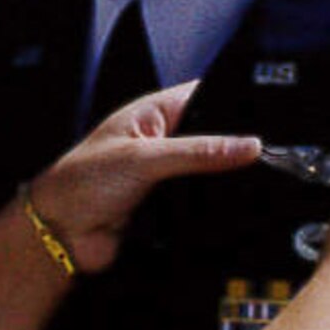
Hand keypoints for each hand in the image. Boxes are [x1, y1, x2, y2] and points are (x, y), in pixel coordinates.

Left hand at [26, 82, 260, 273]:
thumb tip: (248, 145)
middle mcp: (164, 140)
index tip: (268, 113)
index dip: (236, 99)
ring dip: (225, 179)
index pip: (206, 94)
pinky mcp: (171, 205)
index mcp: (155, 113)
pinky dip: (214, 205)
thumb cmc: (81, 182)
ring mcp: (168, 173)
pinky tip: (231, 209)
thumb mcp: (144, 158)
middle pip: (215, 136)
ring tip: (252, 181)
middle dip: (235, 146)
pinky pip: (203, 201)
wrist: (61, 234)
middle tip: (266, 155)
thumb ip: (198, 152)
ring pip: (212, 172)